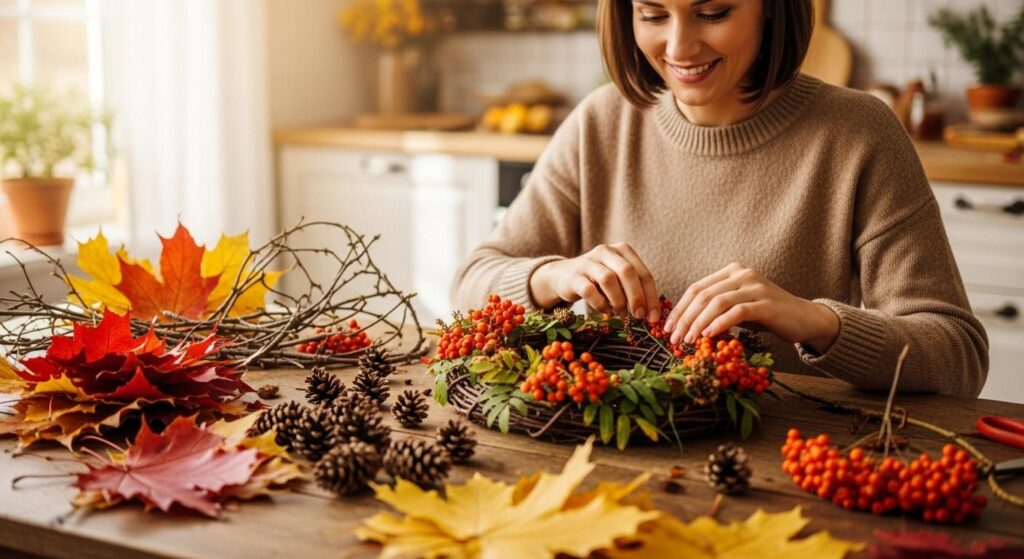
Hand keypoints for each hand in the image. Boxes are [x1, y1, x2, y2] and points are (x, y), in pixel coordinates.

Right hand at [529, 243, 661, 321]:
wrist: (564, 276)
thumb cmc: (598, 280)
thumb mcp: (618, 279)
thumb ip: (634, 289)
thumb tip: (651, 313)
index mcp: (622, 250)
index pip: (643, 273)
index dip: (651, 296)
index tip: (653, 317)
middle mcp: (606, 251)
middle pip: (627, 272)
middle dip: (636, 297)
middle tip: (639, 316)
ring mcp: (588, 262)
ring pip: (608, 279)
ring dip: (618, 301)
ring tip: (620, 313)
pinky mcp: (574, 276)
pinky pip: (589, 290)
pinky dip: (600, 304)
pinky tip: (605, 311)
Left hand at [663, 263, 839, 352]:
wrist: (804, 318)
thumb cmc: (767, 315)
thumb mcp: (737, 307)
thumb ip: (715, 309)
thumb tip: (684, 325)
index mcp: (731, 271)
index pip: (697, 288)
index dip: (679, 309)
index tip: (667, 328)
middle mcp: (742, 274)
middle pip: (703, 295)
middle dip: (685, 318)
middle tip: (674, 338)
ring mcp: (755, 287)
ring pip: (717, 303)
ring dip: (698, 323)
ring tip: (688, 340)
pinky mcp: (766, 303)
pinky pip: (736, 312)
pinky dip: (719, 324)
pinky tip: (708, 335)